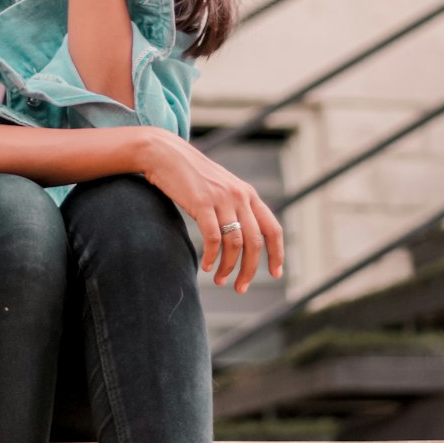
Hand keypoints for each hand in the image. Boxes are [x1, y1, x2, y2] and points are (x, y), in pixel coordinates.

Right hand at [140, 129, 283, 292]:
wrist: (166, 154)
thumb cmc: (192, 175)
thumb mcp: (221, 188)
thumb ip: (235, 206)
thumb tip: (242, 237)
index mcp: (249, 194)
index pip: (273, 229)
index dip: (277, 253)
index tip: (276, 273)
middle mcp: (240, 196)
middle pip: (255, 242)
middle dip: (250, 269)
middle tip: (240, 288)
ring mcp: (222, 199)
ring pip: (235, 243)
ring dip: (229, 267)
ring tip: (220, 280)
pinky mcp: (202, 203)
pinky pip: (213, 238)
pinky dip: (212, 257)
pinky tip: (206, 266)